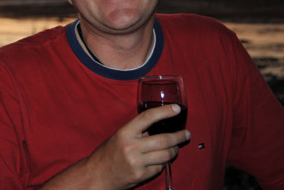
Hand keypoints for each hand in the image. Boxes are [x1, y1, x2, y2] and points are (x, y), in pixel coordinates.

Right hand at [41, 104, 189, 189]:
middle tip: (186, 134)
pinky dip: (163, 163)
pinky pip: (160, 167)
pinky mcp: (141, 175)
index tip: (176, 108)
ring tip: (175, 148)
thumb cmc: (108, 153)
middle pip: (164, 139)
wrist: (98, 175)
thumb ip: (137, 131)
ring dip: (174, 150)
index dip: (164, 111)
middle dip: (179, 136)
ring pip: (166, 154)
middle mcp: (131, 146)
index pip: (148, 117)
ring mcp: (137, 162)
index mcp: (125, 132)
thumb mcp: (119, 136)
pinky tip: (160, 160)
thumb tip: (159, 125)